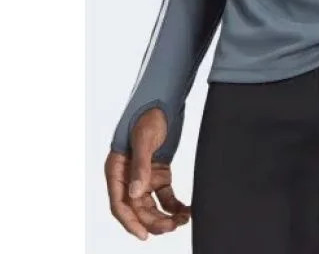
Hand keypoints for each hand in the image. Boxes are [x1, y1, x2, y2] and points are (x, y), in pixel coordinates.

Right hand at [105, 107, 189, 239]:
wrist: (165, 99)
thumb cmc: (149, 114)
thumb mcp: (144, 138)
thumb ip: (140, 166)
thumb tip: (135, 194)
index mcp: (116, 170)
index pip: (120, 204)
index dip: (130, 222)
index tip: (144, 234)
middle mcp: (128, 176)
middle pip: (137, 208)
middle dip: (153, 220)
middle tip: (171, 227)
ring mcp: (144, 176)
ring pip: (152, 205)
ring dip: (165, 216)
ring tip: (182, 221)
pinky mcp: (159, 173)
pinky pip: (165, 196)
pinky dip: (175, 205)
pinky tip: (187, 211)